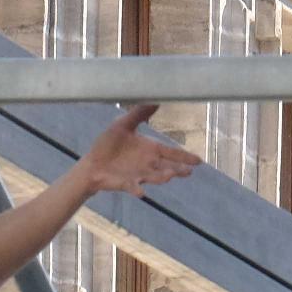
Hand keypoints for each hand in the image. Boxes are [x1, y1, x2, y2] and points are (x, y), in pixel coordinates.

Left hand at [81, 104, 199, 195]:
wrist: (93, 163)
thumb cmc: (109, 145)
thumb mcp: (123, 125)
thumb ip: (138, 114)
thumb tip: (155, 100)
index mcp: (149, 150)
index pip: (171, 152)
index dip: (184, 156)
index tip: (198, 161)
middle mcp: (148, 164)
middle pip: (167, 167)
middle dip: (178, 169)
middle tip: (189, 171)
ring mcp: (139, 175)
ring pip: (154, 177)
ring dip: (162, 177)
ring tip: (170, 176)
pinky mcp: (127, 183)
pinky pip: (133, 187)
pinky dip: (137, 190)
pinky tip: (141, 192)